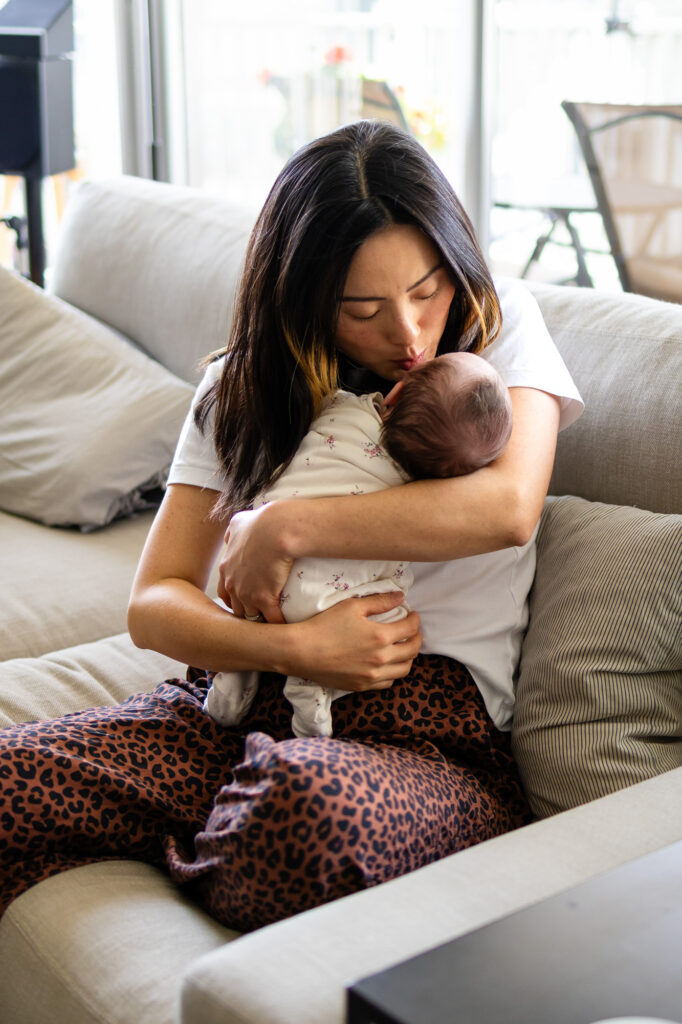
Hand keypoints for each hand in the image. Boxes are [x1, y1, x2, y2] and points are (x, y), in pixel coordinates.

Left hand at [218, 503, 292, 623]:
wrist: (275, 529)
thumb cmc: (260, 522)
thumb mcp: (239, 522)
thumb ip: (233, 532)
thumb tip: (233, 534)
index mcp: (226, 568)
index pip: (225, 593)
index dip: (236, 599)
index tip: (247, 601)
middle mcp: (233, 583)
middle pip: (236, 608)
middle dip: (247, 612)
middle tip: (261, 614)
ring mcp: (247, 593)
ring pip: (251, 615)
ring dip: (261, 620)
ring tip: (273, 624)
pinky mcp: (264, 599)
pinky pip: (271, 619)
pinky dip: (279, 624)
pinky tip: (286, 626)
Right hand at [285, 591, 421, 690]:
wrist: (301, 651)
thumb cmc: (325, 625)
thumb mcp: (352, 606)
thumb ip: (379, 601)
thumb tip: (400, 596)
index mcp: (381, 637)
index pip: (410, 628)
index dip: (415, 620)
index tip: (413, 615)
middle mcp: (381, 659)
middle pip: (412, 650)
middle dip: (417, 638)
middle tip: (413, 631)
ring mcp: (372, 675)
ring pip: (403, 670)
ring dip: (408, 657)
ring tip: (403, 648)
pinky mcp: (362, 686)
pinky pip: (388, 682)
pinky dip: (393, 672)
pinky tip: (388, 664)